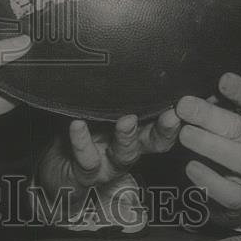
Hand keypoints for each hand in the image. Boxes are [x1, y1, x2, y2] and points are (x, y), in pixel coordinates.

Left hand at [35, 108, 181, 231]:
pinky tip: (77, 125)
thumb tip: (128, 67)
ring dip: (128, 138)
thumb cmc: (80, 133)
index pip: (161, 127)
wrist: (55, 170)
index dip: (174, 120)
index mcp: (134, 134)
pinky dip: (81, 141)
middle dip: (164, 130)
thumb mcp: (99, 113)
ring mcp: (107, 164)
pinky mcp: (84, 173)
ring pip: (124, 155)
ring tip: (127, 121)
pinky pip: (86, 160)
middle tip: (171, 115)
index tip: (185, 105)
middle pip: (153, 142)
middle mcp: (126, 150)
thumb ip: (114, 98)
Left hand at [177, 72, 240, 227]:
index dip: (240, 91)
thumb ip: (195, 109)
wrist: (233, 192)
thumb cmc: (215, 144)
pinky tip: (191, 168)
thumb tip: (173, 101)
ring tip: (185, 135)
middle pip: (240, 127)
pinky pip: (232, 193)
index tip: (222, 79)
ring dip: (211, 145)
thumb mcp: (208, 123)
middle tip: (184, 106)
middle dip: (211, 116)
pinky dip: (211, 181)